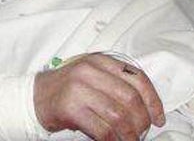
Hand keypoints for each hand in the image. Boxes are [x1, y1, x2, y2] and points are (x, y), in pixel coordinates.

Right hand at [34, 53, 164, 139]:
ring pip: (118, 116)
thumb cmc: (68, 90)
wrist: (35, 97)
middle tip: (142, 133)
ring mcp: (79, 88)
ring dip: (129, 135)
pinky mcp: (70, 108)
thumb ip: (115, 83)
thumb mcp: (92, 77)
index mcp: (100, 61)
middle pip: (130, 98)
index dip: (153, 101)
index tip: (158, 118)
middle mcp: (90, 71)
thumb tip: (146, 108)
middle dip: (142, 121)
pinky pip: (102, 129)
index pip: (137, 78)